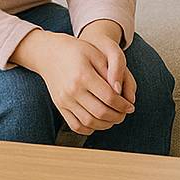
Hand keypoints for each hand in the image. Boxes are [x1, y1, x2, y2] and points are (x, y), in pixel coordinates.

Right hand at [11, 29, 134, 135]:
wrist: (49, 53)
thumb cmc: (77, 50)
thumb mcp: (96, 53)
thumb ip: (111, 71)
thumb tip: (120, 92)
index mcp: (84, 75)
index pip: (109, 97)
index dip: (123, 105)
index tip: (130, 106)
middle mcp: (72, 90)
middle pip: (100, 112)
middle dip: (117, 116)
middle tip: (124, 113)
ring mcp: (64, 100)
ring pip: (89, 122)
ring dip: (105, 124)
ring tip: (114, 118)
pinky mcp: (59, 106)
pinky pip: (75, 125)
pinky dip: (89, 128)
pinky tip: (98, 122)